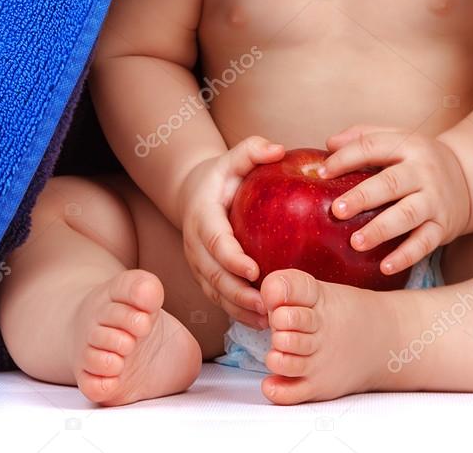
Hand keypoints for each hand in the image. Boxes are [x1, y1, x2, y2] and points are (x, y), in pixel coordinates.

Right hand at [179, 135, 284, 328]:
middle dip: (238, 293)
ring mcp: (198, 263)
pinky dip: (238, 313)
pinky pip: (219, 299)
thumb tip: (278, 150)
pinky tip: (264, 322)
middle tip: (267, 304)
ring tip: (269, 319)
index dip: (232, 258)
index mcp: (203, 216)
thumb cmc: (223, 175)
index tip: (254, 270)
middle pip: (214, 275)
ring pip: (215, 292)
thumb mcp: (235, 156)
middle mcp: (195, 244)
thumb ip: (253, 150)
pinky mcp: (205, 276)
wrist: (194, 193)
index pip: (215, 241)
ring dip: (240, 309)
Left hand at [318, 124, 471, 277]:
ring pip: (408, 214)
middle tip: (337, 211)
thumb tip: (328, 145)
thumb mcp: (398, 139)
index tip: (321, 173)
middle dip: (363, 196)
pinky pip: (424, 243)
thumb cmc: (418, 162)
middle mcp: (423, 171)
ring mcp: (434, 200)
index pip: (374, 146)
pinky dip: (405, 256)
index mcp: (408, 146)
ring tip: (356, 242)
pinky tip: (385, 266)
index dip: (346, 158)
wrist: (468, 179)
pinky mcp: (443, 226)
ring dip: (381, 229)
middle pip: (391, 183)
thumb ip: (364, 137)